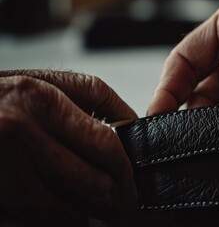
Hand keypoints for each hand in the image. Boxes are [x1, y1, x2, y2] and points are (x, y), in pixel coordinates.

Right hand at [0, 70, 137, 225]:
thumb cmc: (1, 98)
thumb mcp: (45, 81)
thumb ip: (93, 95)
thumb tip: (130, 122)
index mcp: (39, 100)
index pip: (104, 145)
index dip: (124, 169)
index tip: (128, 178)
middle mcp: (17, 131)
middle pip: (91, 183)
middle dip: (112, 199)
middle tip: (118, 202)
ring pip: (63, 212)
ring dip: (82, 215)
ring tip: (86, 209)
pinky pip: (29, 224)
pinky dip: (50, 222)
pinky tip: (54, 212)